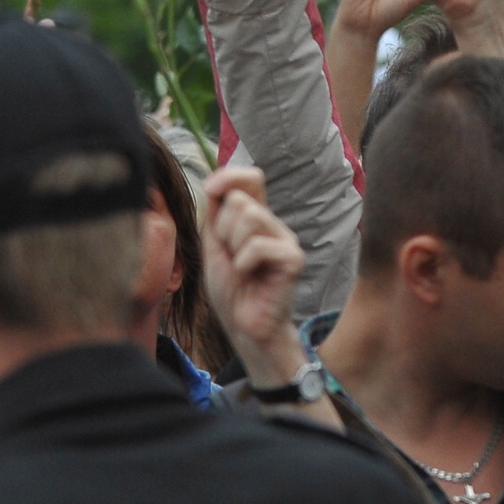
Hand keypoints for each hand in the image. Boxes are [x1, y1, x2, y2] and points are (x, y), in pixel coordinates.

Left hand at [202, 166, 310, 387]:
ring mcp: (286, 241)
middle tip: (231, 256)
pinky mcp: (292, 260)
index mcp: (257, 219)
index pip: (251, 178)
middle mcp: (274, 224)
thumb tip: (214, 183)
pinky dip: (244, 263)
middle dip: (223, 230)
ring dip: (233, 247)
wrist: (244, 327)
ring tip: (241, 267)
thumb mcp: (214, 247)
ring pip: (249, 218)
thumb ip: (215, 216)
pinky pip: (258, 246)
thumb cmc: (233, 290)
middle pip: (240, 201)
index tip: (211, 188)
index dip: (230, 176)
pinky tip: (249, 276)